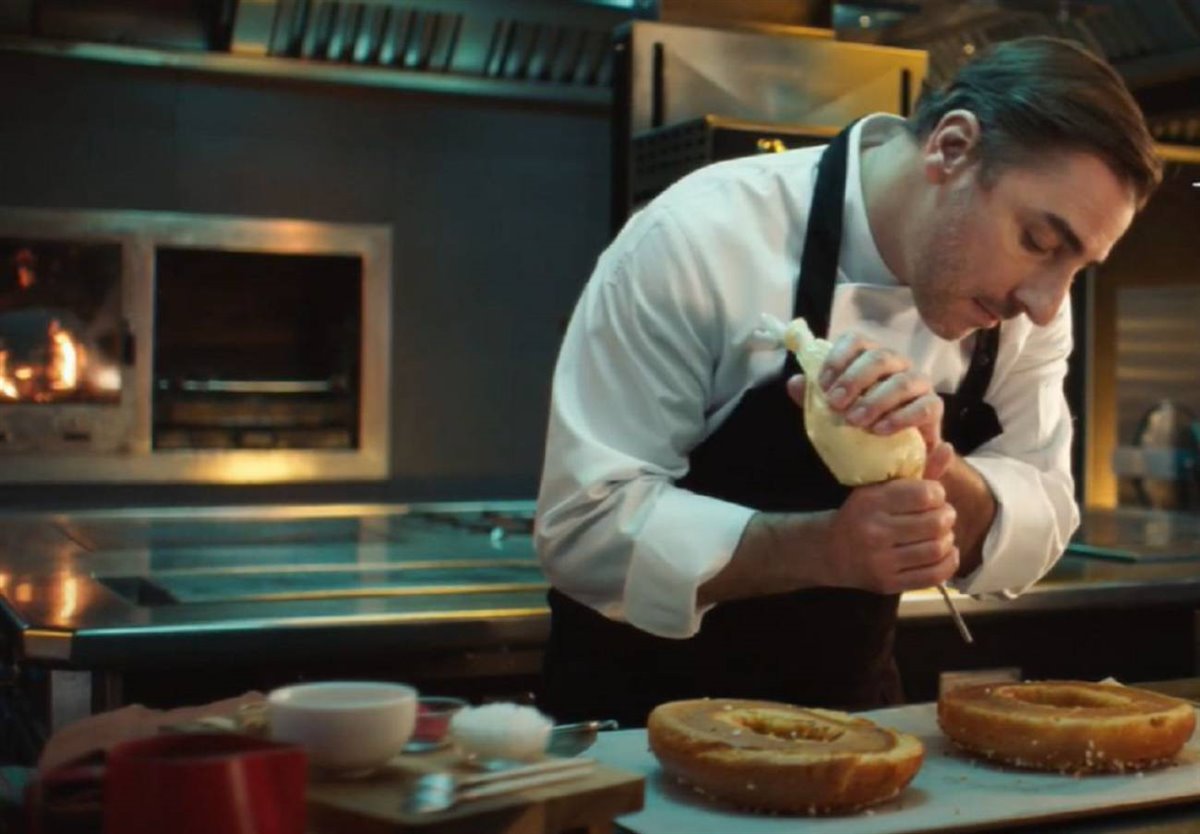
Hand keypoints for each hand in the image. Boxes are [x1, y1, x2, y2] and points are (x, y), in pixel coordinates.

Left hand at [786, 332, 942, 447]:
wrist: (894, 455)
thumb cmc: (862, 423)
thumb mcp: (833, 411)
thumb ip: (814, 397)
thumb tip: (794, 382)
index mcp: (869, 358)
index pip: (856, 341)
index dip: (838, 357)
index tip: (822, 383)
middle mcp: (896, 364)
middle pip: (879, 357)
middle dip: (854, 380)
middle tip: (836, 404)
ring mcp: (918, 383)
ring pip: (903, 381)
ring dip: (876, 401)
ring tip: (855, 421)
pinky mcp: (934, 406)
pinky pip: (924, 406)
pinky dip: (900, 418)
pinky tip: (880, 430)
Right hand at [820, 478, 958, 592]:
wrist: (831, 552)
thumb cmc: (863, 515)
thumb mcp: (883, 488)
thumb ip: (919, 471)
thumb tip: (949, 448)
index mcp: (872, 501)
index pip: (926, 494)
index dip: (938, 494)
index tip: (933, 497)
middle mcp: (874, 531)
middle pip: (936, 523)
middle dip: (947, 517)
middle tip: (943, 516)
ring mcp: (881, 560)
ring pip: (937, 549)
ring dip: (948, 540)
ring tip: (941, 535)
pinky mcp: (888, 583)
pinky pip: (934, 575)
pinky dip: (948, 562)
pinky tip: (944, 553)